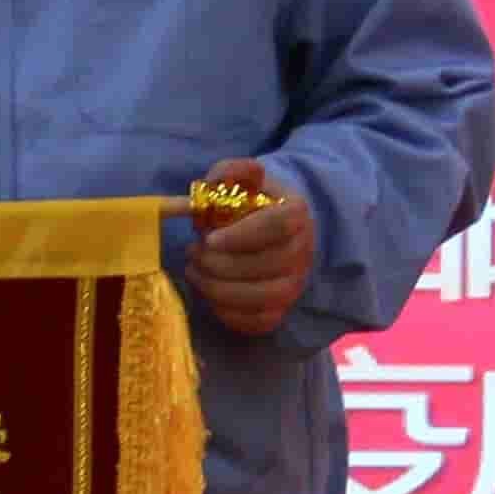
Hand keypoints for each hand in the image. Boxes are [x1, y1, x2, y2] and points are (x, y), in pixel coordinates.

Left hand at [186, 157, 316, 339]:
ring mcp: (294, 285)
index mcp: (296, 214)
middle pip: (264, 265)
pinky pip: (256, 321)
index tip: (209, 238)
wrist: (273, 229)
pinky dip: (227, 312)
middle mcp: (302, 252)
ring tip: (194, 271)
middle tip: (192, 253)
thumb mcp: (242, 179)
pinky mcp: (281, 310)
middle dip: (219, 263)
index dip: (240, 235)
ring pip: (260, 297)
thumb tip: (215, 180)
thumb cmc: (252, 202)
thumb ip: (229, 172)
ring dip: (218, 288)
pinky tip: (208, 293)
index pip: (275, 226)